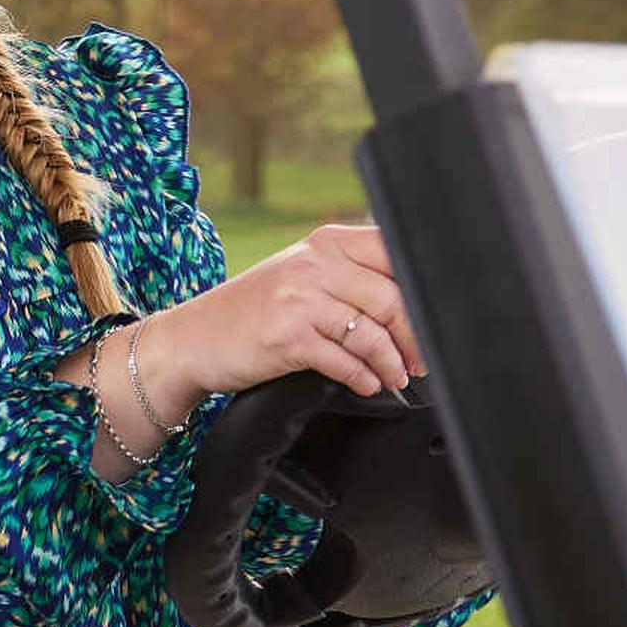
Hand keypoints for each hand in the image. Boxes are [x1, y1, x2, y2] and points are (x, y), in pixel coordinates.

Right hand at [143, 220, 424, 406]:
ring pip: (371, 333)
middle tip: (421, 360)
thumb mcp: (300, 276)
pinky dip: (363, 377)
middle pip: (392, 298)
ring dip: (392, 363)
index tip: (435, 318)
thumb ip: (348, 275)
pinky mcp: (286, 338)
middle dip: (415, 337)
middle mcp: (313, 264)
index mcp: (325, 243)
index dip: (424, 290)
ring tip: (395, 377)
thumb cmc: (251, 310)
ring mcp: (298, 300)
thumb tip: (413, 301)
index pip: (395, 255)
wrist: (191, 339)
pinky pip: (344, 361)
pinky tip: (366, 383)